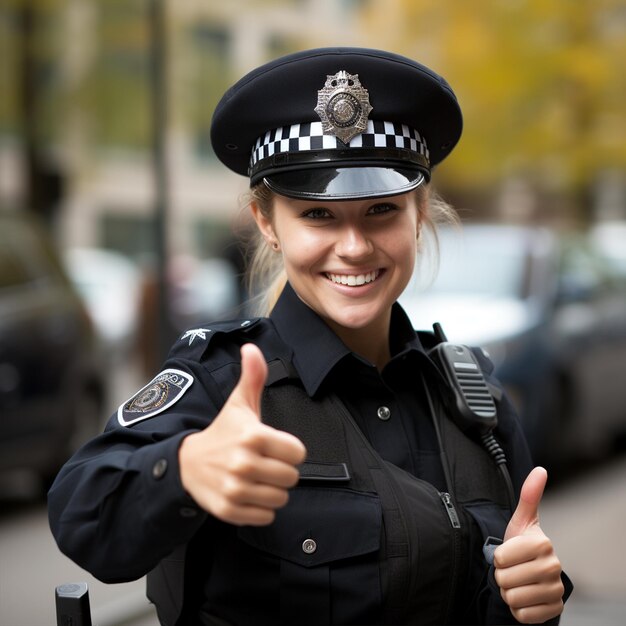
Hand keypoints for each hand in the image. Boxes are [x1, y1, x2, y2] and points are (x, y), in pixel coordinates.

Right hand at [179, 343, 306, 525]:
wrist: (187, 463)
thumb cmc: (222, 432)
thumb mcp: (239, 403)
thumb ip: (252, 376)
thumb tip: (251, 348)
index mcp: (253, 436)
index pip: (298, 453)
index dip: (289, 450)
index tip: (274, 446)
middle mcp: (244, 463)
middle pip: (291, 477)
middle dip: (281, 471)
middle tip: (264, 463)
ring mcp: (236, 489)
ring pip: (280, 498)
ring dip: (272, 490)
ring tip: (256, 478)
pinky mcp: (230, 510)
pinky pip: (265, 516)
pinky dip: (261, 508)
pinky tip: (248, 493)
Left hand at [494, 467, 564, 623]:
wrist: (535, 575)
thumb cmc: (523, 545)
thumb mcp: (522, 521)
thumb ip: (529, 496)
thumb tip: (540, 469)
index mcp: (543, 544)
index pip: (501, 558)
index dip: (499, 558)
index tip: (509, 554)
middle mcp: (553, 567)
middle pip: (505, 579)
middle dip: (503, 576)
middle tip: (512, 570)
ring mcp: (555, 591)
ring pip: (512, 598)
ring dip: (509, 592)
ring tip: (518, 581)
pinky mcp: (553, 610)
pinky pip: (522, 615)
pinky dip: (518, 609)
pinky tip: (525, 597)